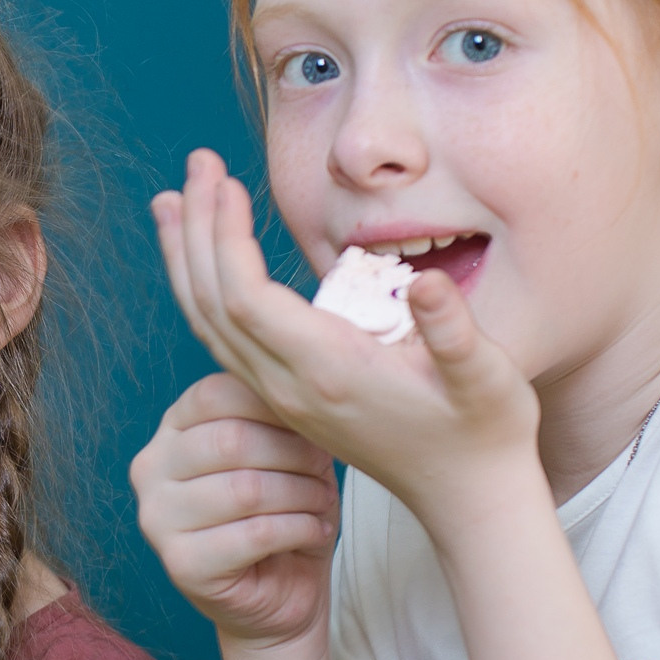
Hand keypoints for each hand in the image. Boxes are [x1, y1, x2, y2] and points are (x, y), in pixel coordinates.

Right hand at [133, 371, 340, 647]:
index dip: (273, 405)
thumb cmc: (281, 512)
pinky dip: (299, 529)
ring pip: (245, 489)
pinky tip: (314, 531)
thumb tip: (303, 393)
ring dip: (302, 494)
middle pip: (230, 440)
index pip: (216, 394)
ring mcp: (158, 519)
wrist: (279, 595)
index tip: (311, 425)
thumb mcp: (282, 453)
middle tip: (323, 471)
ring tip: (321, 503)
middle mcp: (151, 470)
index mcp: (172, 431)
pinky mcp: (181, 565)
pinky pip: (255, 535)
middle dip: (293, 453)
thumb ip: (276, 419)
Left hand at [151, 149, 537, 528]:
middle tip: (196, 162)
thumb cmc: (482, 431)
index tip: (227, 181)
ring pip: (207, 322)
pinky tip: (199, 258)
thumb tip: (432, 283)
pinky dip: (201, 290)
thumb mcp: (489, 380)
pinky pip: (222, 338)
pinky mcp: (283, 395)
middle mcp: (289, 386)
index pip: (247, 299)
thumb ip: (457, 334)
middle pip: (212, 304)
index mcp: (329, 372)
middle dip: (196, 230)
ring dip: (185, 258)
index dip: (226, 238)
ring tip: (171, 200)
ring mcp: (280, 394)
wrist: (467, 497)